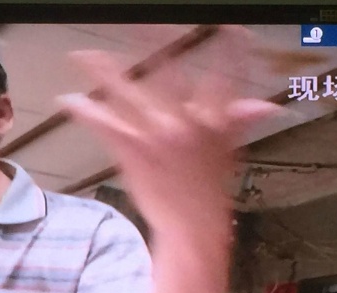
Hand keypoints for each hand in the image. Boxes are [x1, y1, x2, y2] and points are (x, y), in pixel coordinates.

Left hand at [58, 26, 280, 239]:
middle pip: (167, 73)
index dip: (229, 50)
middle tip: (140, 21)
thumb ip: (240, 121)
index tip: (230, 28)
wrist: (192, 227)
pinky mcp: (133, 150)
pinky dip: (85, 111)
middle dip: (152, 44)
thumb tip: (267, 105)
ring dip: (103, 73)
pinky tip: (68, 100)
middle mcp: (186, 122)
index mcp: (214, 121)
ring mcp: (157, 135)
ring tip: (82, 54)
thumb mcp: (229, 154)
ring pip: (127, 93)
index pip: (224, 75)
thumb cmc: (209, 192)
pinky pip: (105, 124)